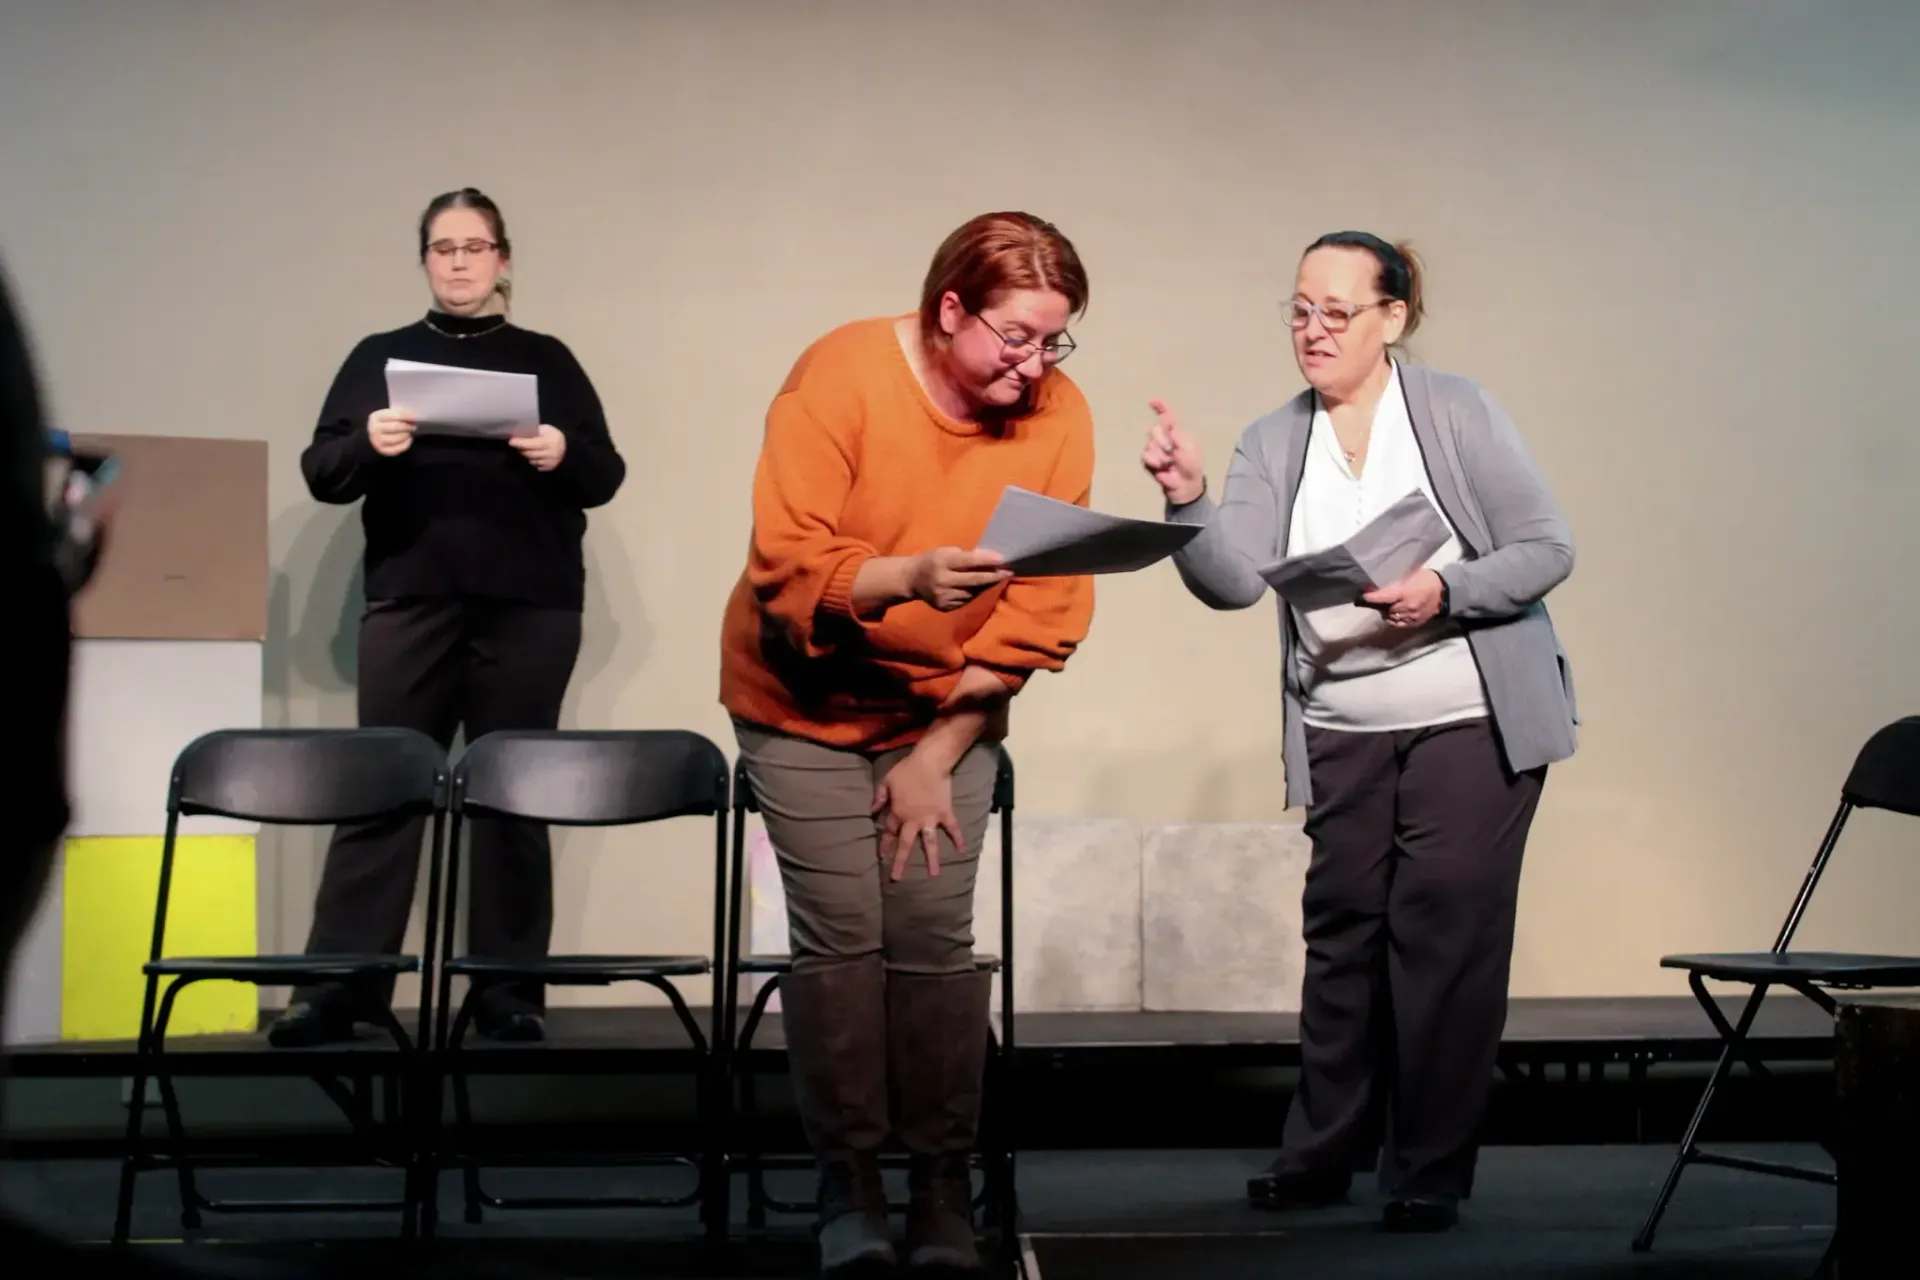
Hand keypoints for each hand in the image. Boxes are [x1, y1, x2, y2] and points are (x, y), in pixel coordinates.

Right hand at [367, 408, 415, 456]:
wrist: (374, 434)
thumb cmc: (385, 422)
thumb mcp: (388, 414)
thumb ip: (399, 414)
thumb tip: (413, 418)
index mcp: (376, 417)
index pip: (396, 415)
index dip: (407, 416)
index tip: (415, 418)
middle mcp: (374, 429)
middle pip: (396, 427)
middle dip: (407, 427)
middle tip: (413, 427)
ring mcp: (377, 441)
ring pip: (397, 438)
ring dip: (407, 435)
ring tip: (409, 433)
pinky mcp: (382, 450)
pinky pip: (397, 449)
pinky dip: (406, 444)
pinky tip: (408, 440)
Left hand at [510, 424, 566, 470]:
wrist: (567, 447)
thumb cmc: (554, 435)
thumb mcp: (546, 429)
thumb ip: (535, 431)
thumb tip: (519, 434)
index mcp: (550, 442)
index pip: (531, 444)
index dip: (520, 443)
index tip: (511, 441)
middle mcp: (551, 453)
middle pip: (529, 453)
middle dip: (520, 449)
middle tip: (515, 444)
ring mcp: (550, 462)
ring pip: (531, 460)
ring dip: (525, 455)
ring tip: (524, 449)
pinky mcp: (549, 468)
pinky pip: (535, 465)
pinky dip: (531, 460)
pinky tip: (532, 455)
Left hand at [872, 754, 961, 880]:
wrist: (930, 763)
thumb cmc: (906, 770)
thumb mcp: (886, 781)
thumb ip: (879, 797)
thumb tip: (872, 810)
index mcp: (898, 813)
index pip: (890, 832)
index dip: (885, 845)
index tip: (882, 857)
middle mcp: (914, 820)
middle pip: (906, 844)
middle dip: (900, 861)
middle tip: (897, 877)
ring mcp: (931, 818)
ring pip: (930, 842)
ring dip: (931, 859)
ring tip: (934, 875)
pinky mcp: (945, 813)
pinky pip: (952, 828)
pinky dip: (958, 838)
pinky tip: (962, 850)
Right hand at [909, 547, 1010, 611]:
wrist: (912, 580)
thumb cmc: (933, 560)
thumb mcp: (946, 552)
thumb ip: (966, 556)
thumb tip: (990, 559)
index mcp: (942, 562)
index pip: (968, 562)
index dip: (987, 561)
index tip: (1003, 560)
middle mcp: (942, 581)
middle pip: (973, 580)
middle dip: (993, 576)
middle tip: (1009, 571)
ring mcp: (944, 596)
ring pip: (972, 592)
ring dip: (985, 585)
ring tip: (994, 577)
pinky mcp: (945, 607)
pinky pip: (966, 600)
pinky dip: (974, 593)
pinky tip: (977, 587)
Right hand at [1141, 398, 1205, 504]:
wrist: (1185, 483)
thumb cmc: (1192, 464)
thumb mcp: (1190, 447)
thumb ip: (1179, 434)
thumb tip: (1169, 423)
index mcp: (1176, 431)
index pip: (1167, 416)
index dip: (1160, 407)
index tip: (1152, 401)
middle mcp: (1164, 437)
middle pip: (1155, 429)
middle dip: (1163, 440)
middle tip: (1172, 450)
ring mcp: (1154, 448)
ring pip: (1150, 443)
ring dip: (1161, 454)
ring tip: (1170, 462)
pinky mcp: (1148, 460)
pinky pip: (1146, 455)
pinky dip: (1155, 461)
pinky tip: (1162, 466)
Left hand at [1362, 568, 1445, 628]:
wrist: (1445, 591)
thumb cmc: (1425, 579)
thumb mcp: (1409, 575)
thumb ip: (1394, 584)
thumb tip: (1379, 589)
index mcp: (1405, 593)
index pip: (1383, 597)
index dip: (1372, 598)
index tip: (1363, 597)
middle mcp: (1407, 607)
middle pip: (1386, 609)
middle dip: (1381, 605)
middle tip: (1378, 599)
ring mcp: (1412, 617)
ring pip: (1392, 618)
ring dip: (1387, 613)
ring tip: (1387, 606)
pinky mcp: (1415, 623)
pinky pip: (1399, 624)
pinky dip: (1394, 619)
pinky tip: (1393, 614)